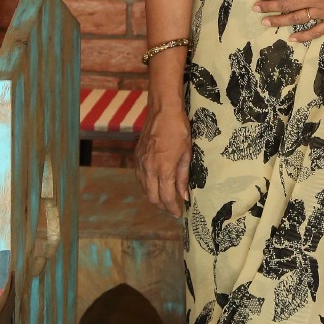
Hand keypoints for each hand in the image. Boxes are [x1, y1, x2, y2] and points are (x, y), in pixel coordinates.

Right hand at [135, 100, 190, 217]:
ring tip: (165, 199)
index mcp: (164, 169)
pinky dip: (147, 185)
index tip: (179, 214)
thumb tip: (185, 195)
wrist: (162, 110)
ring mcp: (140, 162)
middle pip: (153, 197)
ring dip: (154, 197)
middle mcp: (149, 168)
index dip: (173, 208)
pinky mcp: (137, 156)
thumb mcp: (187, 153)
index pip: (167, 197)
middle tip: (173, 209)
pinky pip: (140, 177)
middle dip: (163, 206)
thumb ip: (183, 176)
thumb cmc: (179, 129)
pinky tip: (155, 184)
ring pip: (144, 189)